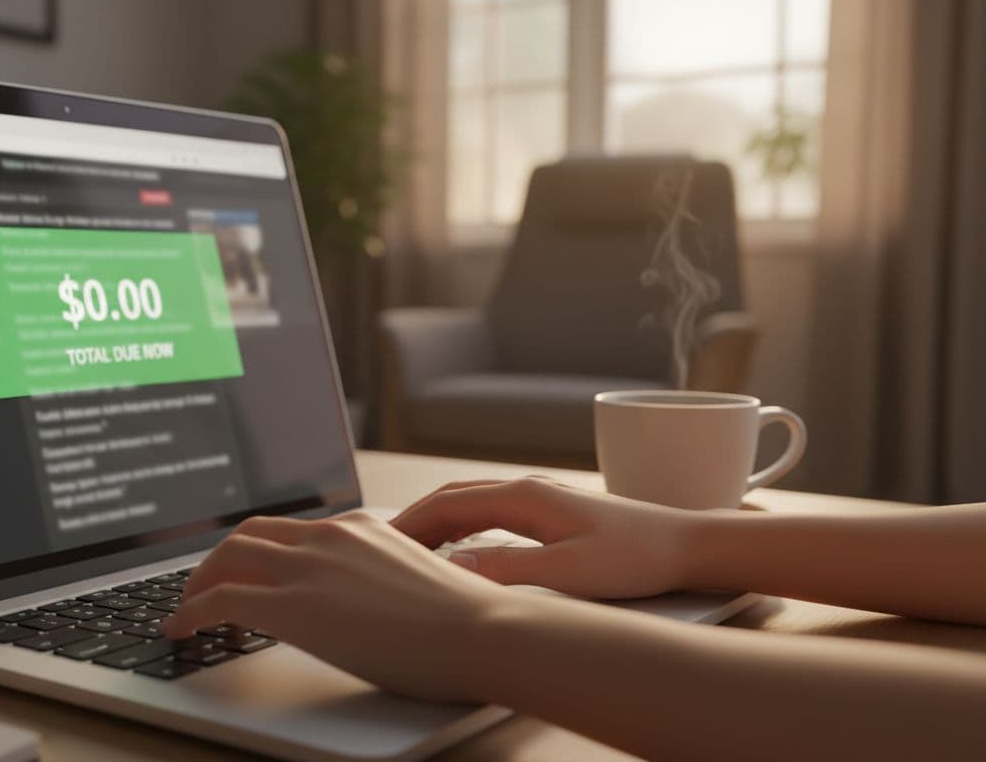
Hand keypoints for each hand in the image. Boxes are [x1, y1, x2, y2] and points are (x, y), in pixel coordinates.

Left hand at [163, 510, 521, 701]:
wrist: (483, 633)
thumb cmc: (466, 623)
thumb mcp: (416, 582)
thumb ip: (382, 578)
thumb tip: (371, 602)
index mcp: (358, 528)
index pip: (288, 529)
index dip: (255, 551)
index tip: (242, 572)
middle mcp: (329, 536)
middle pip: (247, 535)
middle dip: (216, 562)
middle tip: (202, 590)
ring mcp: (309, 567)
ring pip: (227, 559)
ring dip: (198, 584)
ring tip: (187, 611)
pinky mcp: (294, 605)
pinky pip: (220, 600)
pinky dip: (191, 612)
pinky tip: (182, 630)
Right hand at [391, 477, 701, 598]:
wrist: (686, 546)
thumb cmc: (634, 559)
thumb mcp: (568, 575)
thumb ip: (507, 571)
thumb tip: (451, 569)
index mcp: (523, 497)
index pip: (444, 505)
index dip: (406, 526)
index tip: (376, 549)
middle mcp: (525, 489)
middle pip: (449, 497)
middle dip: (410, 521)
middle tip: (378, 551)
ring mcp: (538, 497)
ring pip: (467, 502)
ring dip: (433, 522)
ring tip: (406, 551)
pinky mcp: (550, 512)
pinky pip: (487, 512)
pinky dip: (458, 525)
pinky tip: (455, 549)